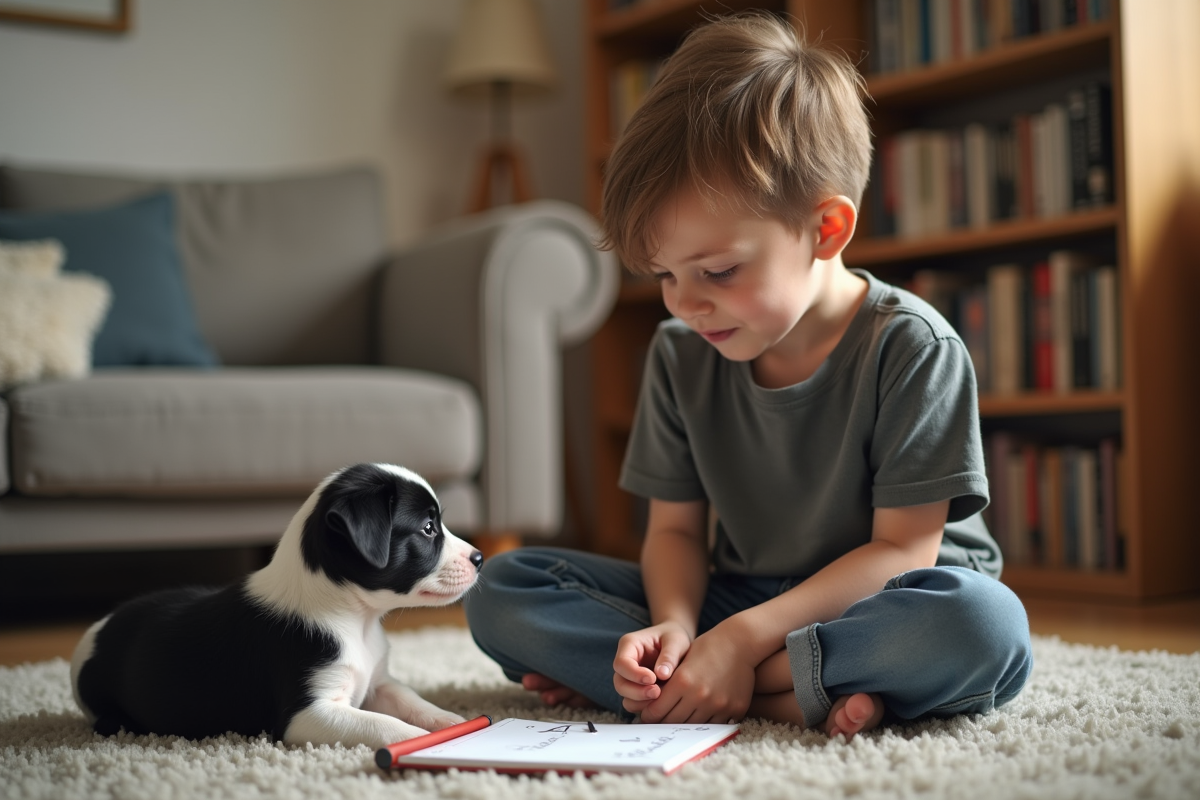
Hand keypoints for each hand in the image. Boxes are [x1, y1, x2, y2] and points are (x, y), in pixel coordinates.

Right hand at [612, 621, 692, 710]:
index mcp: (629, 645)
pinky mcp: (637, 689)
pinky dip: (646, 706)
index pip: (621, 663)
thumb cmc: (674, 637)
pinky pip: (635, 703)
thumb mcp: (676, 640)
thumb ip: (669, 656)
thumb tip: (661, 674)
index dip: (634, 674)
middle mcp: (626, 663)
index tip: (653, 679)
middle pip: (619, 683)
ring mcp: (630, 678)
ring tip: (661, 698)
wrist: (677, 643)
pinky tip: (661, 703)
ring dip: (641, 701)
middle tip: (657, 692)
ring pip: (626, 696)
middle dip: (636, 692)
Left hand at [637, 623, 756, 724]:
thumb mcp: (683, 661)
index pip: (657, 710)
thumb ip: (668, 683)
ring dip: (684, 726)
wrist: (741, 643)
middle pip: (672, 722)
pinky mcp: (735, 709)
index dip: (649, 715)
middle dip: (663, 723)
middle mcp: (699, 695)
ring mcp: (718, 704)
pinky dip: (705, 723)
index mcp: (682, 681)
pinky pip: (714, 726)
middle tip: (659, 722)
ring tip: (678, 722)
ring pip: (692, 727)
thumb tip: (652, 705)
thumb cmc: (708, 648)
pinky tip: (700, 718)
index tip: (647, 716)